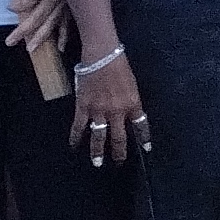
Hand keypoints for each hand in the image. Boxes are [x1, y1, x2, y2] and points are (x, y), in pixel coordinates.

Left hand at [4, 0, 65, 54]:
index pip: (34, 17)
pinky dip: (65, 34)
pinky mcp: (74, 4)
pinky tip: (61, 45)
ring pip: (57, 25)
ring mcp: (68, 6)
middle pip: (44, 24)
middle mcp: (59, 5)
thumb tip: (13, 8)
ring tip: (38, 49)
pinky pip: (69, 22)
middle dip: (34, 37)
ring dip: (48, 38)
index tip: (10, 39)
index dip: (22, 29)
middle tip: (23, 48)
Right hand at [69, 53, 145, 167]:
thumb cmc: (119, 66)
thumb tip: (129, 113)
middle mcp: (117, 111)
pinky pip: (78, 126)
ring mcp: (99, 110)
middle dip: (119, 152)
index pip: (141, 126)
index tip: (146, 149)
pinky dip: (75, 137)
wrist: (102, 56)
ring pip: (99, 137)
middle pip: (119, 137)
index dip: (144, 138)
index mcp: (133, 104)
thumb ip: (130, 101)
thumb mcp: (132, 85)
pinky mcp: (83, 107)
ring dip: (97, 151)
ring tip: (97, 163)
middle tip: (119, 163)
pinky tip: (73, 146)